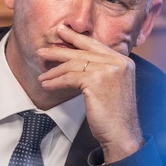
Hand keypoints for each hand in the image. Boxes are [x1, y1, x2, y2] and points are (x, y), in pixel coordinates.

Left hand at [38, 25, 143, 163]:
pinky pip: (69, 78)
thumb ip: (102, 70)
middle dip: (59, 51)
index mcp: (123, 61)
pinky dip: (55, 82)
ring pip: (73, 65)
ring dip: (54, 72)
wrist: (122, 133)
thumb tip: (78, 61)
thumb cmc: (115, 114)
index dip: (76, 38)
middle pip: (82, 52)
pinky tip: (47, 85)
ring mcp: (108, 70)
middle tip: (42, 51)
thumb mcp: (112, 85)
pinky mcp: (96, 81)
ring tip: (42, 76)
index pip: (95, 45)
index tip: (62, 32)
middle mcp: (118, 62)